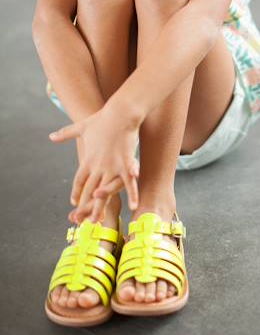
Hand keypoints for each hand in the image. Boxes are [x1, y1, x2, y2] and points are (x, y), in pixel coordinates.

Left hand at [49, 106, 139, 222]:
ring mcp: (111, 166)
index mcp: (87, 159)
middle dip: (85, 206)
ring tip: (97, 221)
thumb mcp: (81, 127)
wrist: (119, 113)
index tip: (74, 202)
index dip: (77, 192)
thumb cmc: (102, 119)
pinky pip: (128, 183)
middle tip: (80, 220)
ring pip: (105, 192)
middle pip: (89, 190)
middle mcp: (97, 166)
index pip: (79, 180)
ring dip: (100, 207)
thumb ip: (66, 134)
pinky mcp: (125, 163)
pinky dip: (131, 194)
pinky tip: (132, 206)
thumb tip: (51, 136)